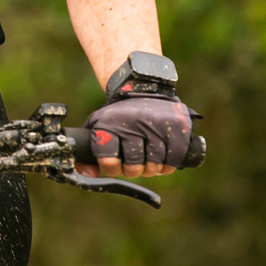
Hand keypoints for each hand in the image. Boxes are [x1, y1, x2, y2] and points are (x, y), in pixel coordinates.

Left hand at [80, 93, 194, 178]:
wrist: (145, 90)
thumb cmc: (119, 116)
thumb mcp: (97, 127)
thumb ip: (88, 153)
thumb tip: (89, 175)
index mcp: (109, 124)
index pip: (109, 159)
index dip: (111, 167)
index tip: (114, 163)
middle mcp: (133, 124)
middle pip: (133, 166)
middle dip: (132, 170)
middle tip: (133, 162)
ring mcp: (156, 126)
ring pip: (153, 166)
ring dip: (150, 168)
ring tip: (147, 159)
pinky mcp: (177, 129)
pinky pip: (172, 161)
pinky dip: (167, 166)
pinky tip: (162, 158)